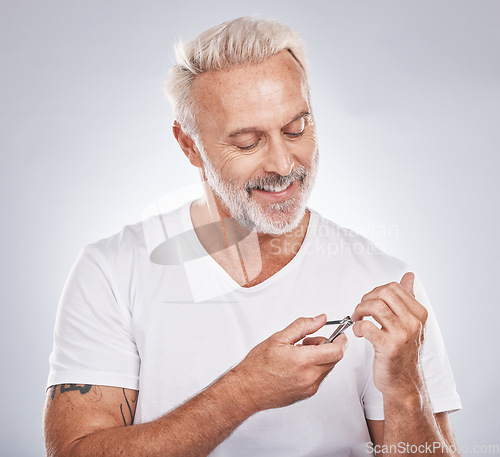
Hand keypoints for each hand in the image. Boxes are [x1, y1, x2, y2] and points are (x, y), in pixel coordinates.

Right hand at [230, 314, 346, 412]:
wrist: (247, 390)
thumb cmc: (257, 366)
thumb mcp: (279, 338)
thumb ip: (303, 326)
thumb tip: (320, 319)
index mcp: (303, 361)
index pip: (336, 351)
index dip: (341, 340)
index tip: (339, 334)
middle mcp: (309, 377)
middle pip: (334, 359)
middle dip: (328, 346)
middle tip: (311, 340)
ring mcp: (309, 388)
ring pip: (327, 368)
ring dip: (321, 357)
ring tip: (300, 352)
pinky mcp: (306, 394)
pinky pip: (319, 378)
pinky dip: (315, 367)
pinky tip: (298, 364)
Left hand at [351, 273, 427, 399]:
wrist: (403, 382)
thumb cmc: (403, 352)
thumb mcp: (409, 323)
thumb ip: (407, 299)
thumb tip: (409, 276)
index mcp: (419, 313)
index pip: (393, 287)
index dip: (375, 292)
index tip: (369, 302)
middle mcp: (413, 322)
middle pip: (383, 293)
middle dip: (366, 299)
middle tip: (361, 310)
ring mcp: (403, 334)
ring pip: (374, 306)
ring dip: (359, 311)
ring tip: (358, 320)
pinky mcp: (389, 346)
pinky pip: (367, 326)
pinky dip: (358, 327)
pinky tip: (359, 333)